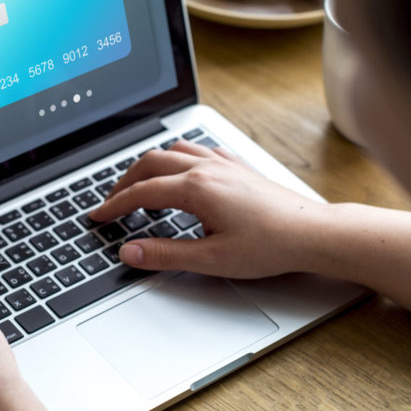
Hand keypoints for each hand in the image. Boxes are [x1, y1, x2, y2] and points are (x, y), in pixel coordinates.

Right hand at [89, 141, 330, 277]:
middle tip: (110, 203)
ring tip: (138, 186)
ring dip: (149, 166)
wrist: (312, 233)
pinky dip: (178, 158)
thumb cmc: (271, 245)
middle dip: (124, 182)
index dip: (114, 205)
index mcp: (197, 188)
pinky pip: (198, 150)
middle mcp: (208, 169)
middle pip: (150, 163)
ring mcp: (224, 164)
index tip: (98, 216)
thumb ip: (166, 255)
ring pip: (173, 151)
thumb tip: (130, 252)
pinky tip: (181, 172)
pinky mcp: (238, 167)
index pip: (142, 193)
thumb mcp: (212, 259)